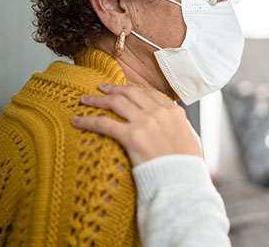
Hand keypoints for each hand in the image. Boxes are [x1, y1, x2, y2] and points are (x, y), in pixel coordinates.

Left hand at [72, 83, 202, 166]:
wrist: (181, 180)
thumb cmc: (187, 165)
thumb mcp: (191, 139)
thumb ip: (181, 127)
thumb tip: (177, 126)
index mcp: (173, 111)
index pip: (149, 93)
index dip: (133, 89)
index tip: (123, 89)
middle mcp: (159, 112)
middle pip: (131, 92)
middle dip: (113, 88)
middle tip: (101, 88)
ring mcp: (145, 122)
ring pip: (116, 102)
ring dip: (97, 99)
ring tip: (85, 100)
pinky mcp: (132, 136)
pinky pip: (104, 124)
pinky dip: (88, 121)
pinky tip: (77, 121)